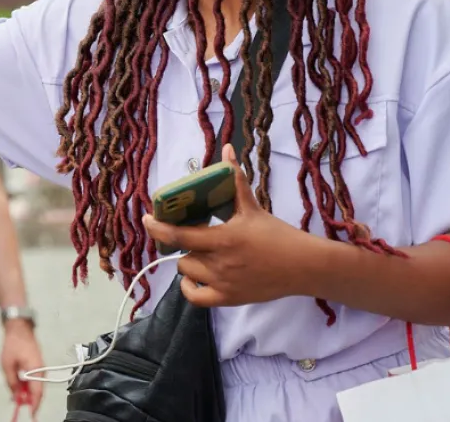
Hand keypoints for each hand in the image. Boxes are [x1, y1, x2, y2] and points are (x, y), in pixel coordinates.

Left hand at [1, 319, 43, 411]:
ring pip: (36, 386)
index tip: (31, 415)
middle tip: (19, 405)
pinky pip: (34, 379)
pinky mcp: (37, 365)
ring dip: (28, 393)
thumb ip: (12, 382)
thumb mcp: (7, 365)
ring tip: (16, 396)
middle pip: (38, 391)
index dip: (35, 406)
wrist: (19, 327)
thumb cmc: (12, 345)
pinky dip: (28, 385)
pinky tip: (19, 387)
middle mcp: (41, 371)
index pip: (38, 393)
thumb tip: (15, 395)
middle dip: (29, 400)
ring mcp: (40, 367)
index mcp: (36, 370)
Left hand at [142, 144, 317, 307]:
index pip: (178, 235)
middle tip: (193, 235)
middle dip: (183, 244)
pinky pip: (196, 299)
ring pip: (187, 273)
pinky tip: (194, 278)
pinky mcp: (229, 300)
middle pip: (182, 254)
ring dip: (188, 262)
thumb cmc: (276, 234)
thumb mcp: (251, 206)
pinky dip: (190, 289)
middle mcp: (218, 264)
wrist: (303, 266)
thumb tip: (227, 148)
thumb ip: (235, 178)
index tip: (146, 219)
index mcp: (222, 239)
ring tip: (199, 252)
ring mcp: (222, 284)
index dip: (157, 228)